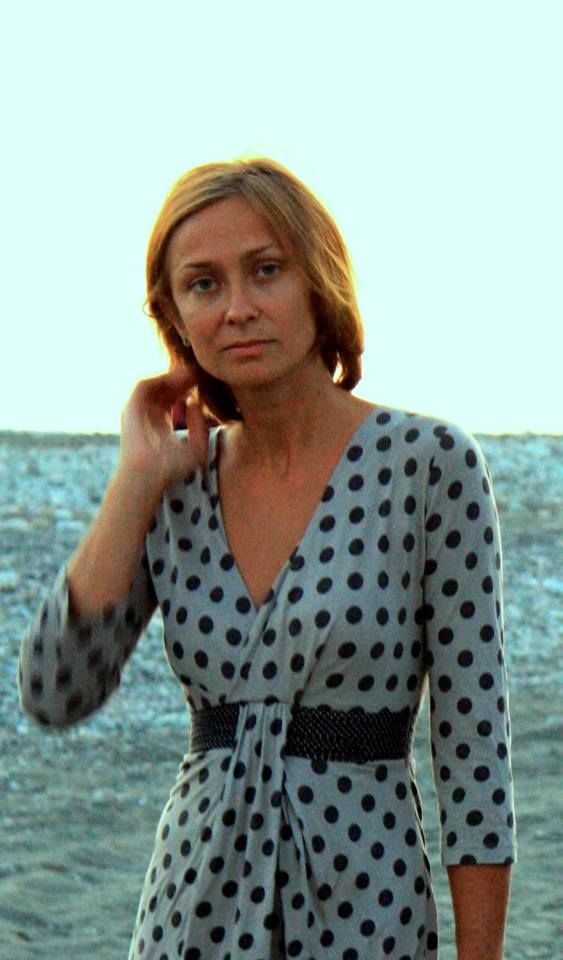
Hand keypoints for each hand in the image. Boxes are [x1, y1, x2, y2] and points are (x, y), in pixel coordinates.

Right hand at [118, 366, 208, 490]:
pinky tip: (177, 378)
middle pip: (163, 391)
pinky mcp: (130, 408)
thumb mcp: (196, 449)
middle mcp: (147, 417)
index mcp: (160, 427)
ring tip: (190, 374)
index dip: (186, 391)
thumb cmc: (170, 469)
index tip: (201, 384)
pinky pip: (143, 385)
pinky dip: (159, 379)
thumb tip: (194, 403)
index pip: (171, 401)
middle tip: (198, 374)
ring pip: (154, 385)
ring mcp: (137, 412)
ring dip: (171, 377)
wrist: (148, 475)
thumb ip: (200, 427)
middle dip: (180, 381)